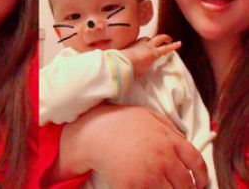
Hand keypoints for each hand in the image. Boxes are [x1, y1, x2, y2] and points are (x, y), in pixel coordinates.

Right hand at [55, 105, 207, 188]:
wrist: (94, 132)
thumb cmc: (120, 121)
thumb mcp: (148, 115)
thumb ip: (169, 128)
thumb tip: (183, 141)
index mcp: (168, 140)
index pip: (196, 162)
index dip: (202, 176)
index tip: (199, 182)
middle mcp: (163, 159)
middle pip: (186, 184)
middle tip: (180, 188)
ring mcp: (149, 175)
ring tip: (164, 187)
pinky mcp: (135, 188)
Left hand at [123, 34, 180, 76]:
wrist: (122, 61)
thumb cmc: (135, 68)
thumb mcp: (146, 69)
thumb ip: (149, 64)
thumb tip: (149, 62)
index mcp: (154, 53)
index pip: (166, 49)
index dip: (173, 46)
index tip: (179, 43)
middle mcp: (148, 45)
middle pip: (159, 38)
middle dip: (165, 38)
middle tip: (168, 39)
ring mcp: (139, 43)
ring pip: (148, 37)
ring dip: (152, 39)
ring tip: (152, 43)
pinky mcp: (132, 43)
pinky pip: (139, 41)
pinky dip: (141, 43)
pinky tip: (138, 46)